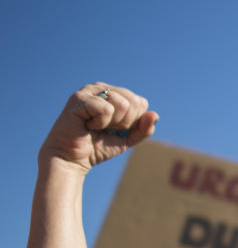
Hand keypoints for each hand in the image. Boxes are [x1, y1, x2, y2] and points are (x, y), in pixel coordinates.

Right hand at [38, 82, 157, 175]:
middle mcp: (101, 88)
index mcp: (113, 93)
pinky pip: (106, 109)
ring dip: (112, 123)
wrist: (73, 159)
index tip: (115, 129)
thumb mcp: (127, 139)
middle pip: (134, 102)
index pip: (140, 102)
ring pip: (122, 104)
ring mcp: (89, 91)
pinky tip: (87, 125)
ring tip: (95, 126)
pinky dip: (100, 123)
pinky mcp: (78, 98)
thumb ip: (143, 129)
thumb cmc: (97, 147)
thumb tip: (155, 115)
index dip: (133, 121)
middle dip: (125, 123)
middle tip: (105, 129)